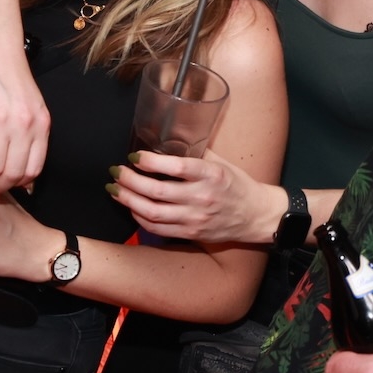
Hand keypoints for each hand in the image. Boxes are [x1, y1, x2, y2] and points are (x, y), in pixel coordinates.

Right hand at [0, 17, 49, 192]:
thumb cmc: (9, 72)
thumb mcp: (30, 103)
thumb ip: (29, 129)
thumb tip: (21, 159)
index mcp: (41, 123)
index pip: (34, 170)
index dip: (18, 184)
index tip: (7, 184)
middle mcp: (24, 126)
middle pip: (13, 175)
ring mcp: (0, 122)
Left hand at [111, 150, 274, 243]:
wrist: (256, 216)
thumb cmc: (238, 185)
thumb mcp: (222, 164)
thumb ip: (197, 153)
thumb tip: (170, 138)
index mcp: (211, 175)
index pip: (176, 167)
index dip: (150, 162)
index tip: (135, 156)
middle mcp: (202, 197)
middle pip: (157, 192)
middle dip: (130, 181)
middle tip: (117, 171)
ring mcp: (195, 218)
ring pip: (152, 212)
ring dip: (128, 200)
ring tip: (116, 189)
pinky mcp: (190, 233)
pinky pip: (157, 228)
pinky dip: (140, 217)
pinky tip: (132, 207)